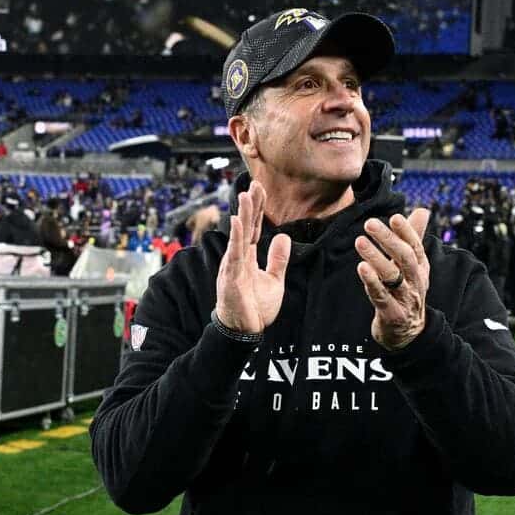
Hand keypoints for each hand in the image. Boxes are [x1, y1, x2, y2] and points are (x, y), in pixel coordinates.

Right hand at [214, 182, 290, 333]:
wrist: (246, 331)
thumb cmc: (256, 308)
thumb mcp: (274, 280)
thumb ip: (278, 259)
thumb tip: (283, 237)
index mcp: (248, 257)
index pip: (253, 228)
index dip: (258, 209)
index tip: (261, 189)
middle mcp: (238, 257)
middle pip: (245, 226)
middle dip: (251, 205)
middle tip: (255, 184)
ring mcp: (233, 266)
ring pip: (239, 236)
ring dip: (243, 215)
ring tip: (245, 195)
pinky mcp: (231, 277)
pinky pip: (234, 253)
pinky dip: (236, 236)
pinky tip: (237, 220)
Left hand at [355, 209, 430, 349]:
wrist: (407, 333)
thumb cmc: (407, 293)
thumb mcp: (414, 267)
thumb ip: (415, 237)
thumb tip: (423, 210)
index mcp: (421, 268)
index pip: (416, 246)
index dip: (406, 231)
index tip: (394, 216)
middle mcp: (415, 282)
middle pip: (405, 257)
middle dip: (388, 239)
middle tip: (370, 223)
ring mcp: (405, 299)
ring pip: (392, 275)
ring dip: (376, 257)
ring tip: (360, 241)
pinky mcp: (392, 314)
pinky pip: (381, 296)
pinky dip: (371, 281)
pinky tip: (361, 267)